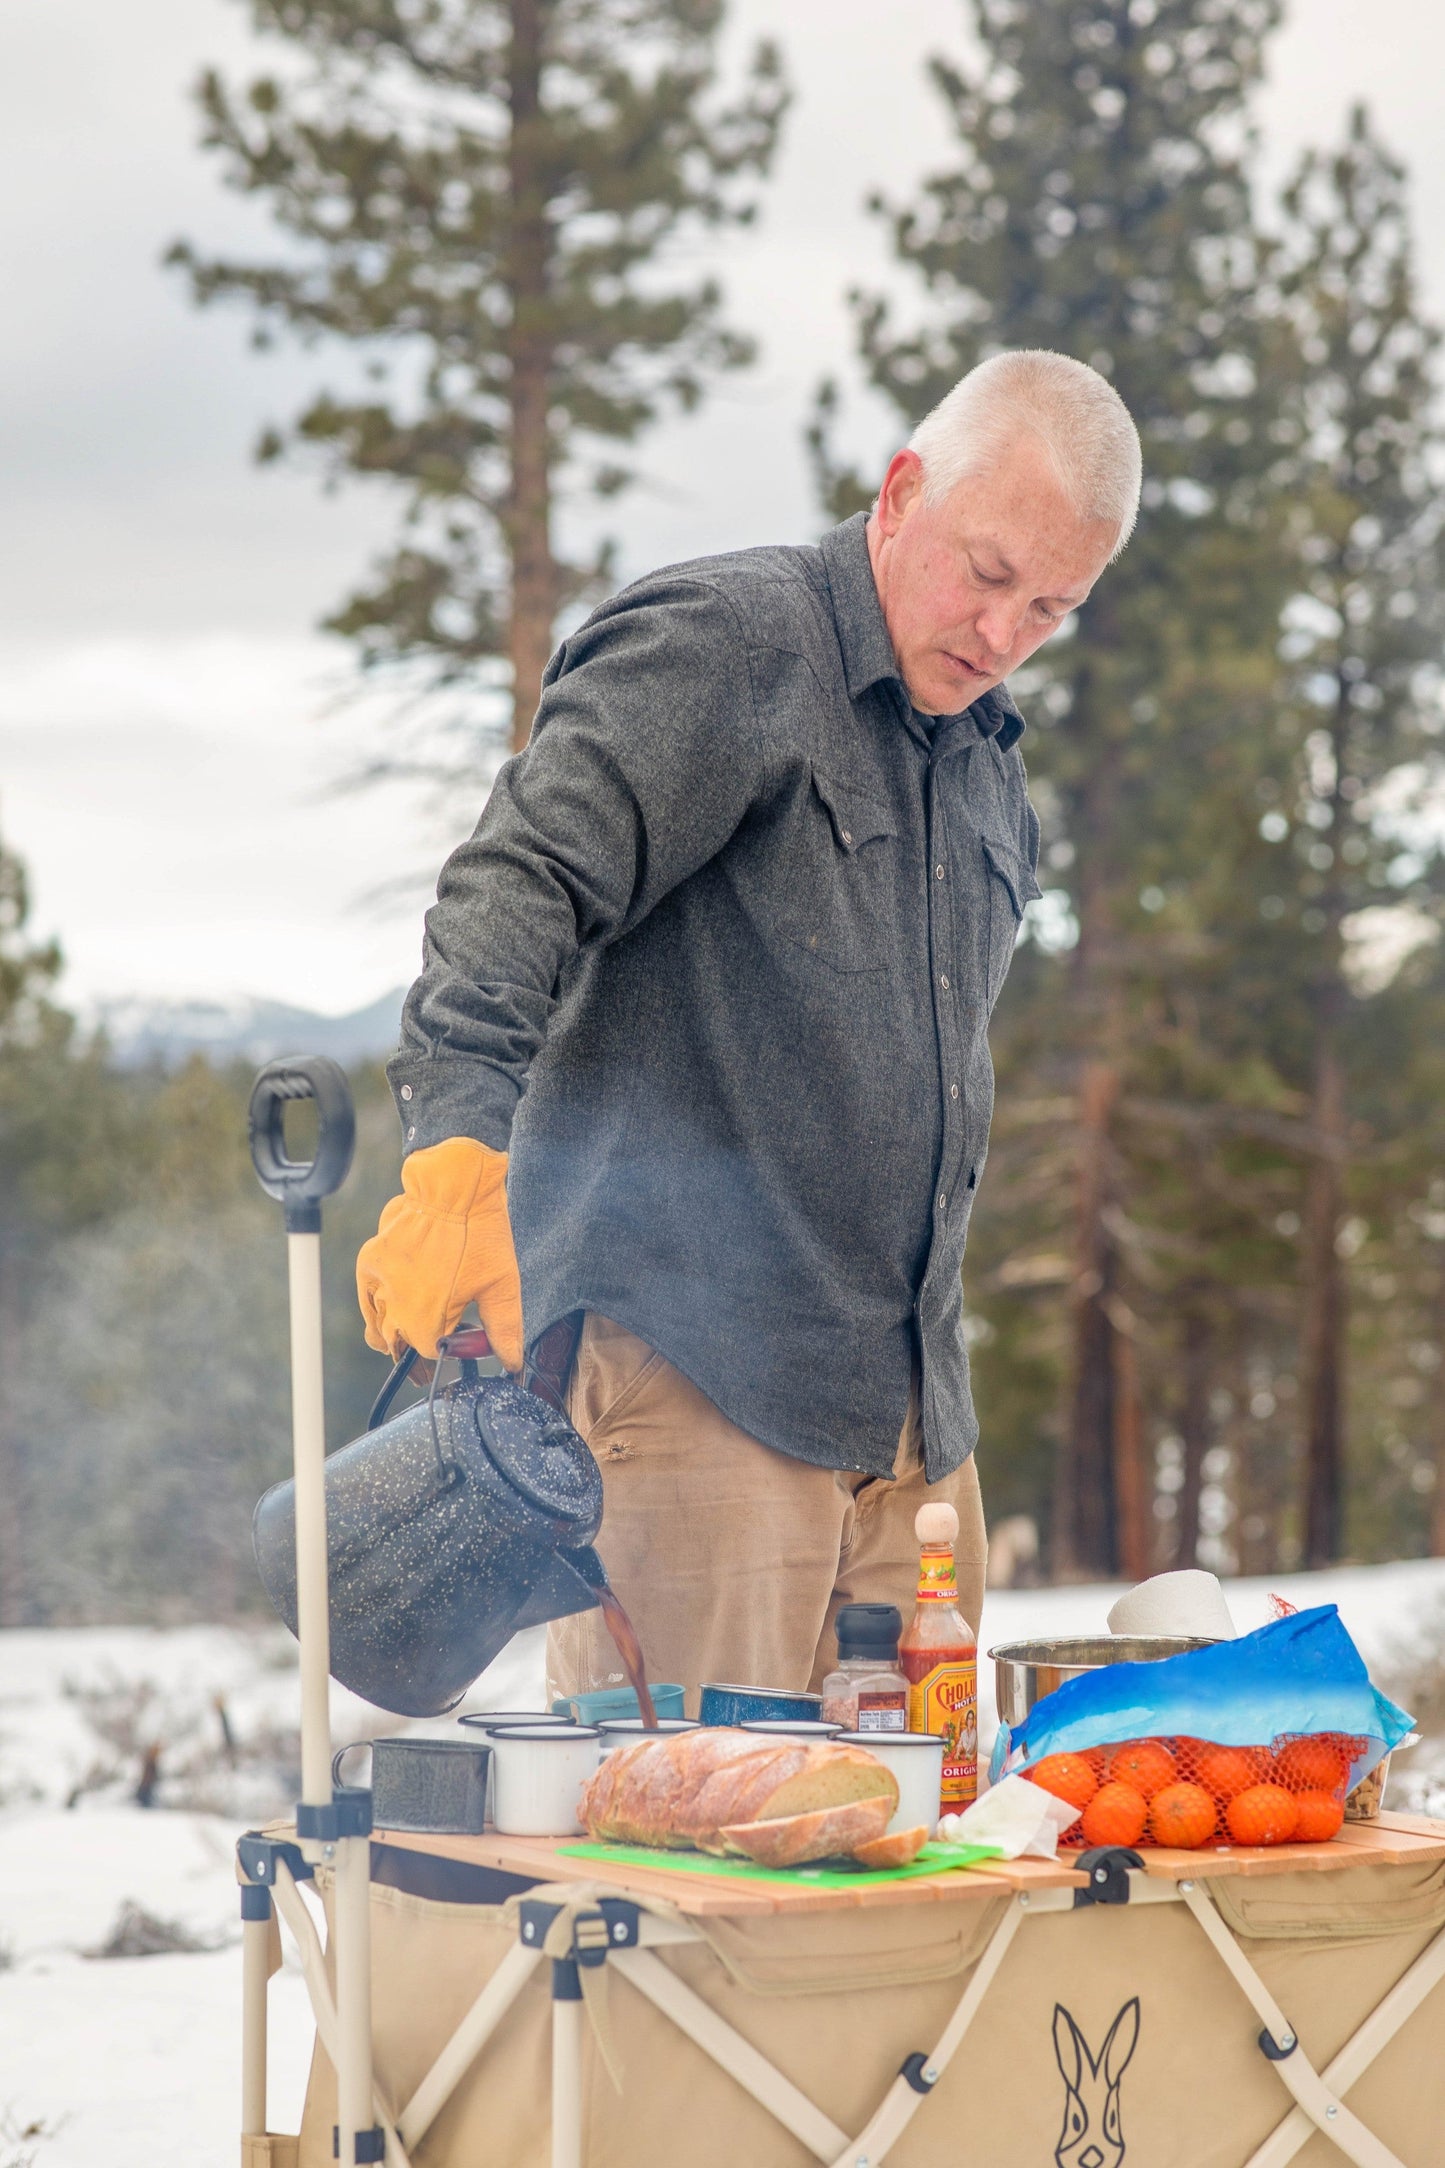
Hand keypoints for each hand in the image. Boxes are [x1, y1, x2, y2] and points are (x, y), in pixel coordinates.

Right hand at [355, 1137, 523, 1369]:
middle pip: (399, 1344)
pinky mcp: (369, 1262)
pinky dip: (376, 1310)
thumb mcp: (502, 1285)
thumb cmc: (480, 1233)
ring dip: (392, 1335)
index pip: (428, 1353)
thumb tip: (512, 1362)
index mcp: (426, 1317)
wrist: (452, 1186)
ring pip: (377, 1328)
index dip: (444, 1353)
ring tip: (410, 1334)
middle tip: (432, 1350)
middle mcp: (395, 1305)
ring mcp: (378, 1283)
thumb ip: (504, 1330)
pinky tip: (392, 1309)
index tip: (458, 1345)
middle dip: (416, 1351)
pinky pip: (366, 1299)